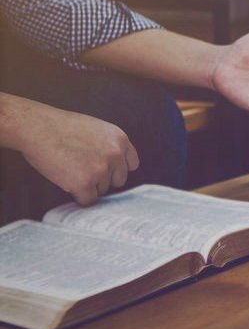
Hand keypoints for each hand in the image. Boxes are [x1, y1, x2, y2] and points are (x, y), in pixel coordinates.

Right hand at [20, 106, 139, 205]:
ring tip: (69, 170)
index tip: (106, 171)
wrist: (37, 127)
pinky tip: (67, 183)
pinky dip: (78, 197)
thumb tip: (113, 166)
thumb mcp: (95, 129)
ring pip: (101, 190)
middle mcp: (115, 154)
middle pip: (118, 180)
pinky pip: (88, 200)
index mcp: (120, 139)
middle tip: (81, 170)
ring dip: (87, 186)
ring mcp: (101, 169)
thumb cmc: (60, 127)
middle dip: (102, 179)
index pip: (132, 164)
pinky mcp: (85, 183)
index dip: (117, 169)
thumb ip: (108, 146)